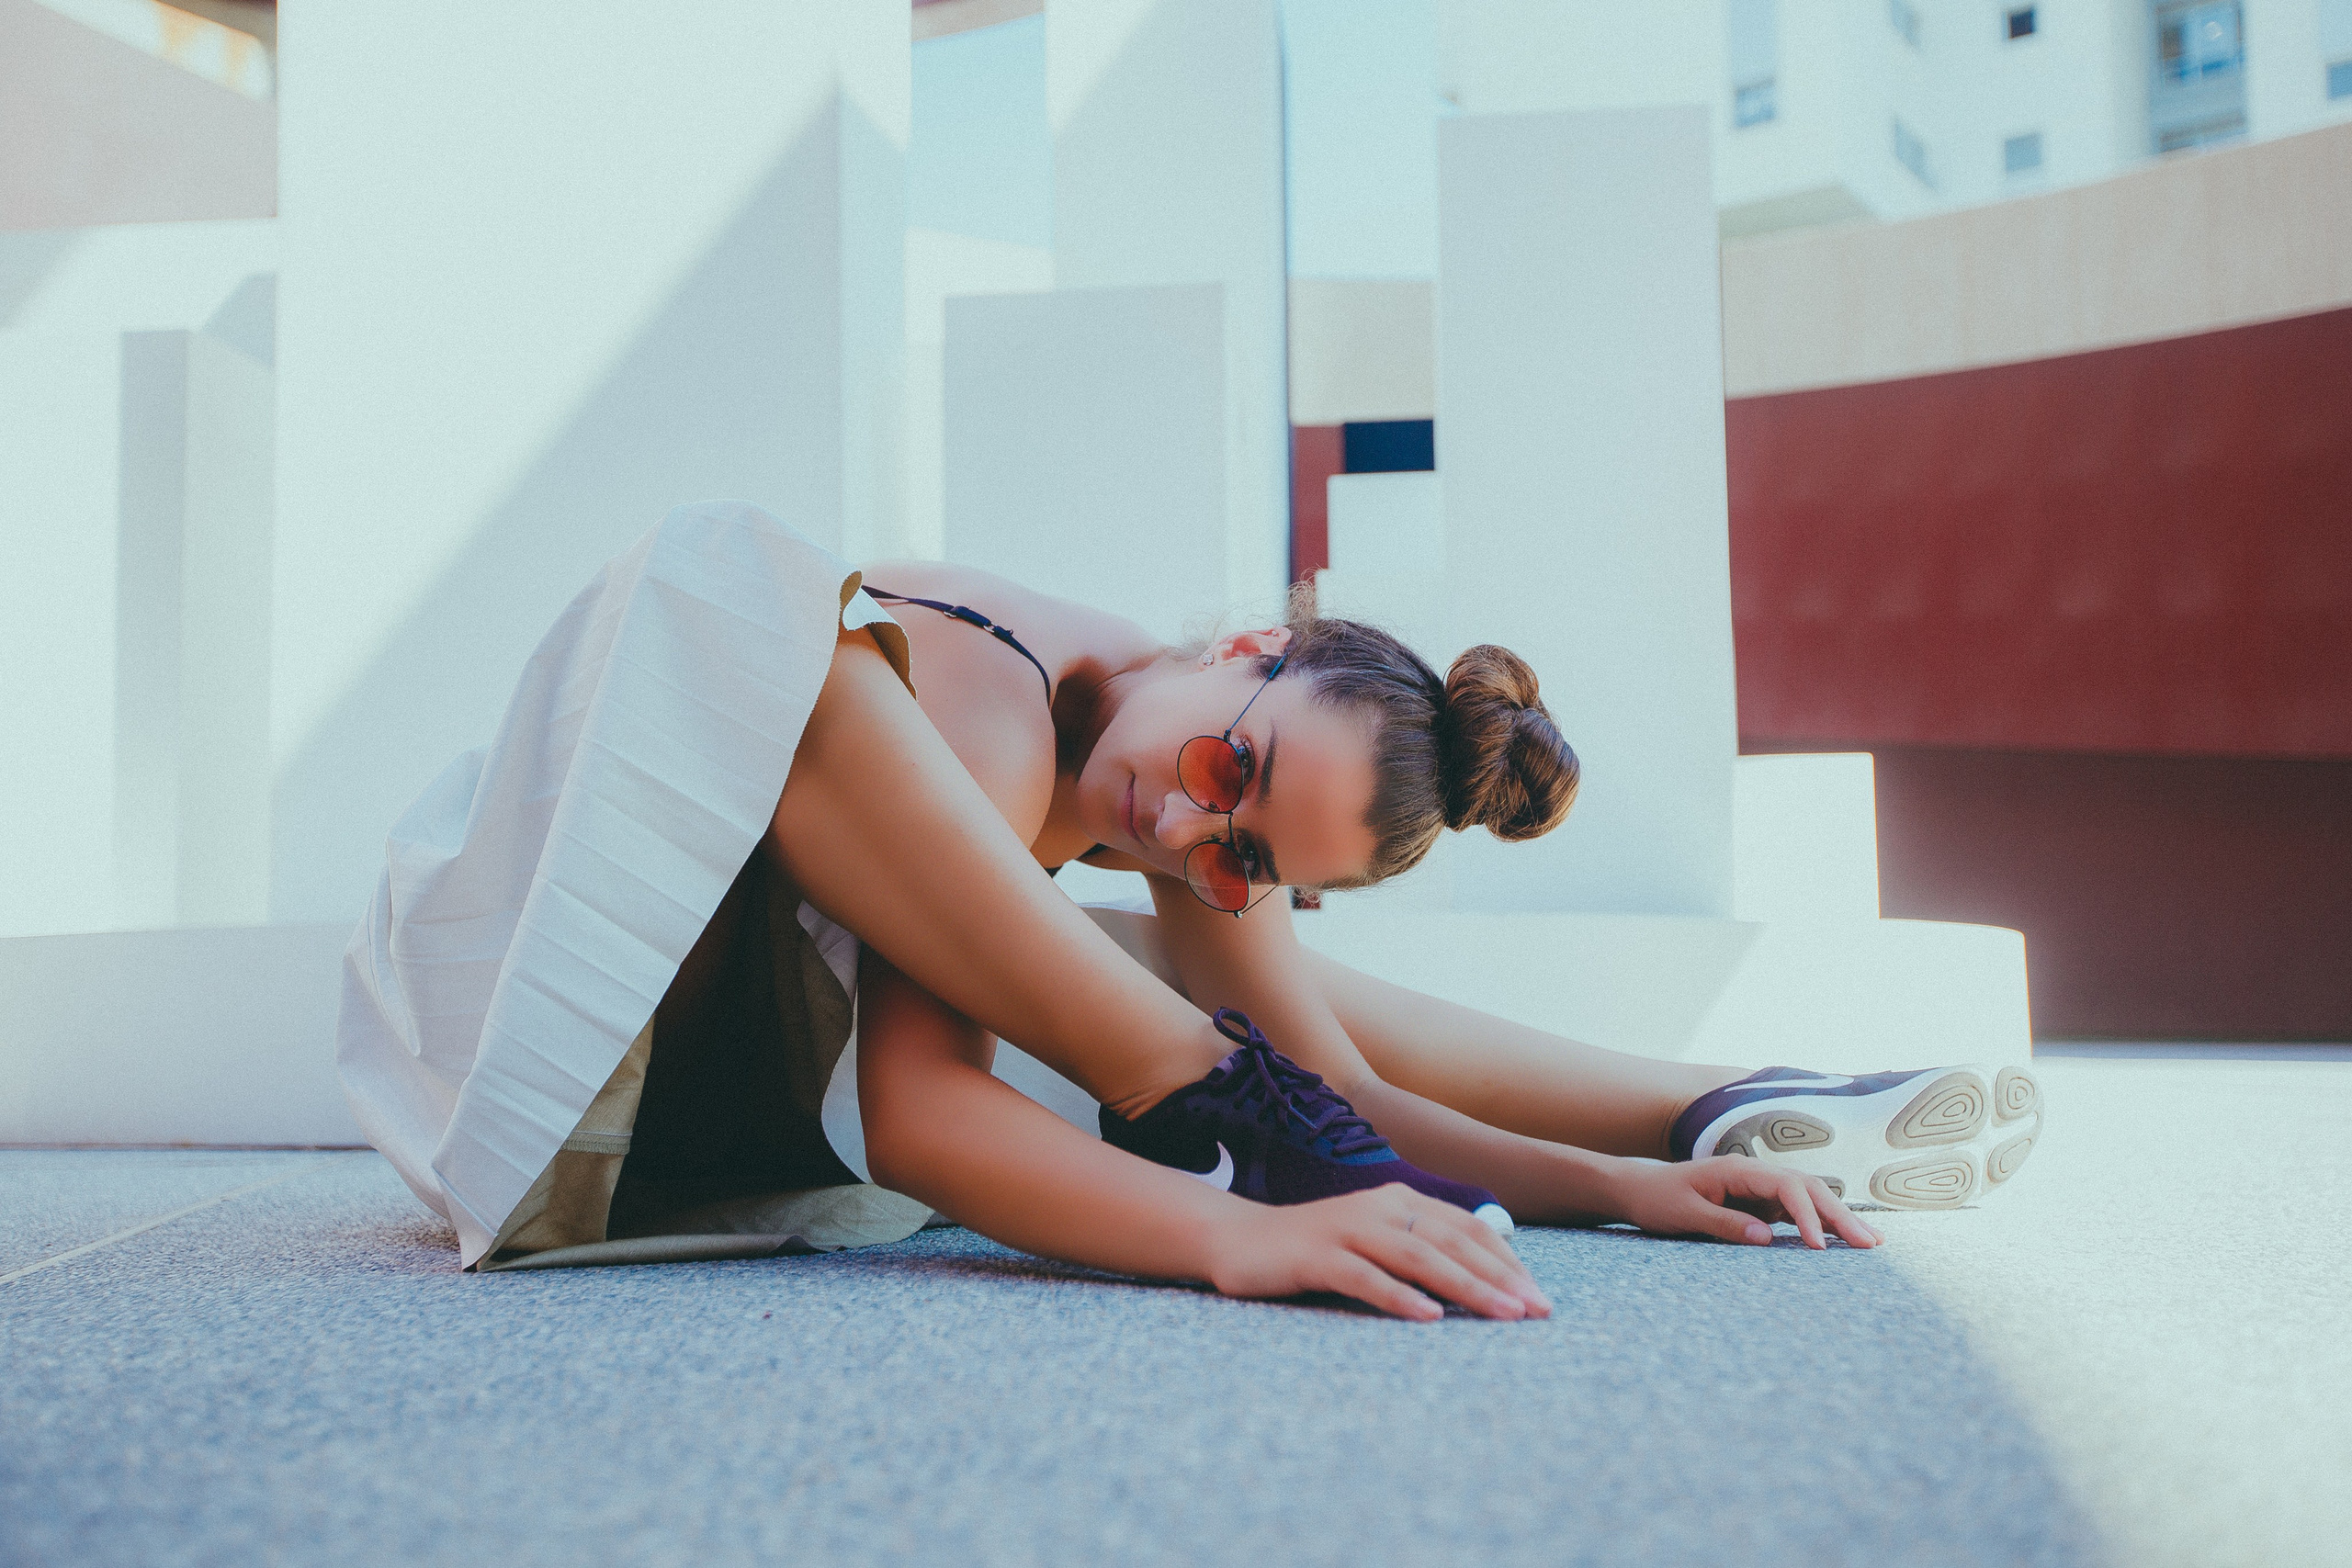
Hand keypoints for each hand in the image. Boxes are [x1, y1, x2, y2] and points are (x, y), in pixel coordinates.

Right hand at [1200, 1185, 1552, 1321]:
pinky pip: (1365, 1277)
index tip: (1538, 1297)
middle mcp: (1378, 1208)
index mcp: (1398, 1201)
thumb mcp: (1373, 1243)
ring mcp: (1347, 1229)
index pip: (1465, 1228)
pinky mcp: (1316, 1257)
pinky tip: (1428, 1317)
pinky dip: (1399, 1297)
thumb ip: (1418, 1252)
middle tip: (1536, 1311)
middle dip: (1499, 1277)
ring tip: (1502, 1315)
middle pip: (1450, 1242)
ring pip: (1417, 1257)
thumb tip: (1479, 1280)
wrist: (1238, 1241)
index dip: (1506, 1260)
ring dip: (1465, 1287)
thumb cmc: (1315, 1251)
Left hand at [1609, 1157, 1884, 1250]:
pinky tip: (1845, 1242)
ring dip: (1839, 1220)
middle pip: (1809, 1189)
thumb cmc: (1656, 1199)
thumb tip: (1765, 1239)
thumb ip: (1722, 1224)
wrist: (1638, 1190)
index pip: (1787, 1187)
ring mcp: (1761, 1190)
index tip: (1817, 1245)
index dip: (1807, 1215)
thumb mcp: (1682, 1214)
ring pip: (1810, 1200)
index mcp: (1738, 1170)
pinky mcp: (1761, 1206)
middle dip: (1840, 1215)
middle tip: (1871, 1245)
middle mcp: (1756, 1176)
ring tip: (1873, 1244)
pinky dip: (1822, 1226)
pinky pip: (1798, 1213)